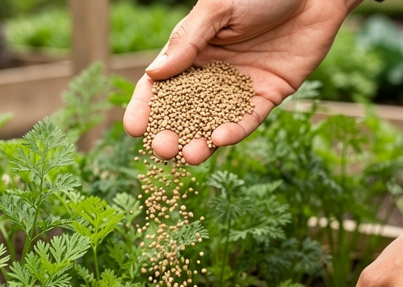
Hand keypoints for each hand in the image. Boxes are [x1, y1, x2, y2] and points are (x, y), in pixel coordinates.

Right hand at [123, 0, 361, 164]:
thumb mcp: (217, 10)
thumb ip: (187, 43)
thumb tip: (154, 74)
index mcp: (191, 51)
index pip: (160, 85)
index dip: (146, 108)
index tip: (135, 129)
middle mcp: (212, 73)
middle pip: (184, 111)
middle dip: (171, 133)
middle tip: (162, 150)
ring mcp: (239, 87)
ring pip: (214, 122)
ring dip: (200, 141)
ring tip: (190, 156)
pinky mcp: (268, 95)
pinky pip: (248, 119)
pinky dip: (234, 131)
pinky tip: (220, 140)